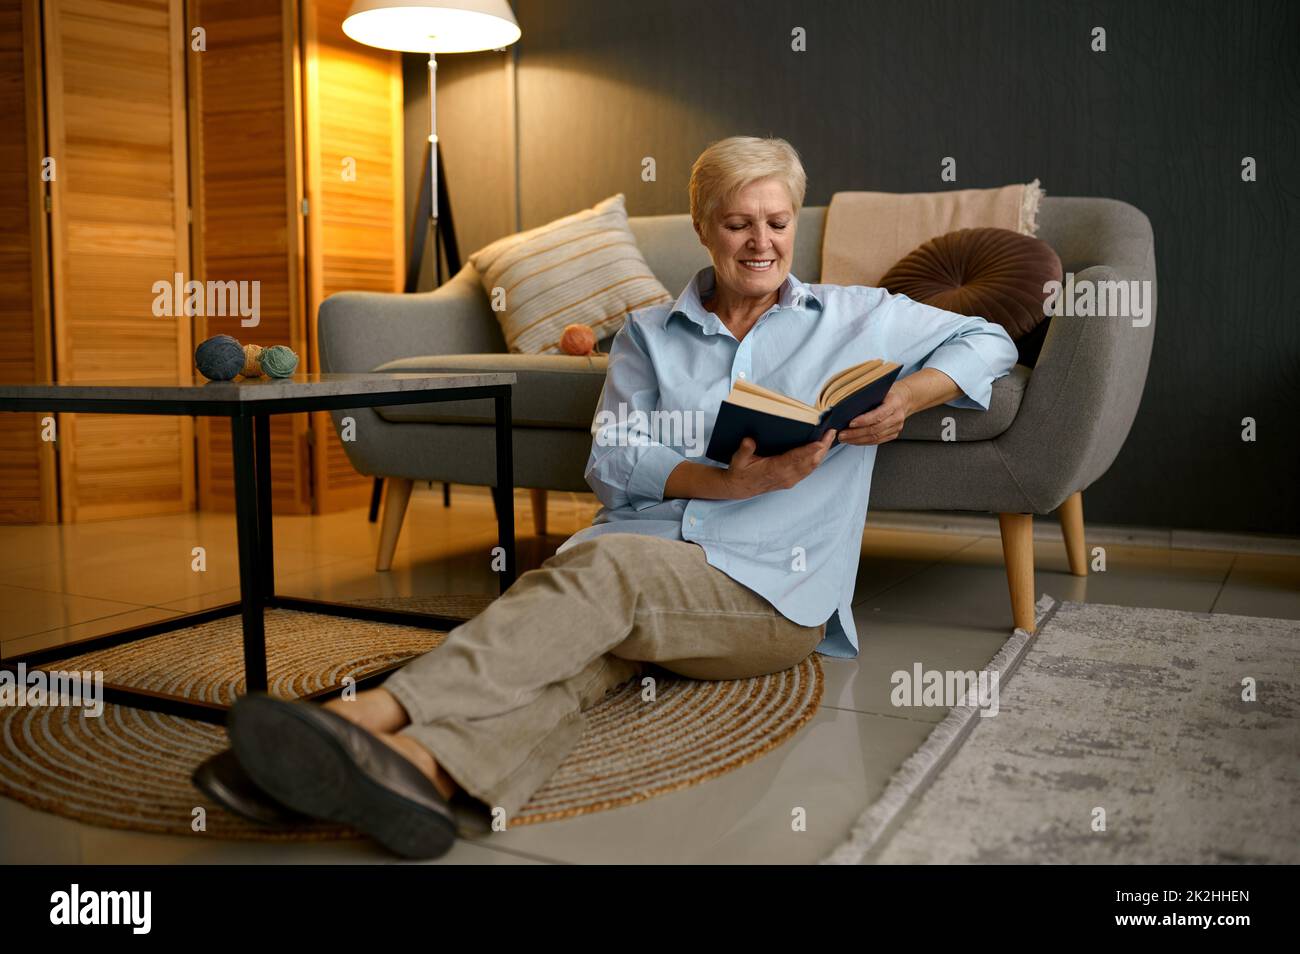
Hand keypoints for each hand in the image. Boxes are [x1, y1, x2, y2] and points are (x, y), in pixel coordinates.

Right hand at [721, 429, 836, 498]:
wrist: (740, 489)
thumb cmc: (740, 472)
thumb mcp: (738, 460)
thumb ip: (744, 450)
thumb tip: (749, 440)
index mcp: (774, 469)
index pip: (795, 459)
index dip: (809, 450)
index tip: (820, 442)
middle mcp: (786, 476)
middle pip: (810, 462)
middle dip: (823, 447)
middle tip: (831, 432)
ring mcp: (790, 480)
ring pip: (812, 466)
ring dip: (823, 452)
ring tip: (830, 437)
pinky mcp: (792, 480)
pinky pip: (809, 469)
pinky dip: (818, 458)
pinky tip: (822, 449)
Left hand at [839, 381, 911, 445]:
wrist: (905, 398)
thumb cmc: (889, 392)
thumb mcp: (880, 390)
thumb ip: (868, 398)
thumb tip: (847, 407)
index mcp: (894, 403)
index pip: (878, 415)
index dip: (863, 421)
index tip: (850, 423)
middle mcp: (897, 417)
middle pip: (875, 429)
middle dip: (856, 433)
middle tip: (842, 434)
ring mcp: (896, 427)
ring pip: (875, 438)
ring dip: (857, 440)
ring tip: (845, 439)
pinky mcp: (893, 434)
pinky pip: (877, 441)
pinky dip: (864, 442)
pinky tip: (854, 440)